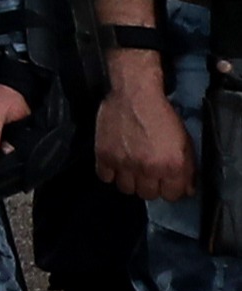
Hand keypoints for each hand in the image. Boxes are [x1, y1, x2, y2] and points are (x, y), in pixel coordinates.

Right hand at [97, 73, 196, 203]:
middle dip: (150, 186)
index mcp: (171, 165)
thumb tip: (186, 190)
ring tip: (131, 168)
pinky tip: (116, 163)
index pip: (171, 196)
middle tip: (149, 173)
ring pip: (126, 189)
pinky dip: (110, 173)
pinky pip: (105, 177)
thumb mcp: (184, 141)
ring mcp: (124, 164)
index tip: (167, 180)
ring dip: (130, 181)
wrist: (135, 95)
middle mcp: (148, 169)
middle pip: (147, 195)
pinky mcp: (104, 156)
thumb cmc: (163, 116)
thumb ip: (186, 168)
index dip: (170, 189)